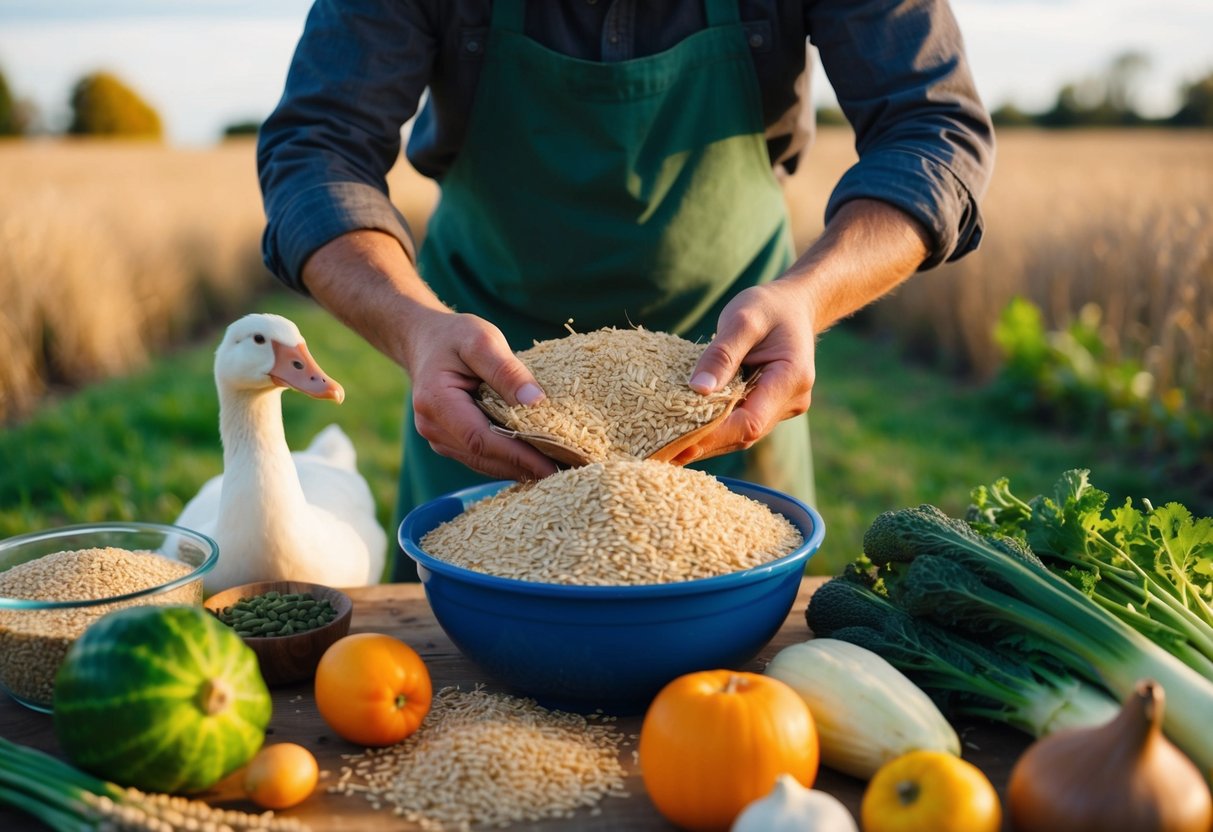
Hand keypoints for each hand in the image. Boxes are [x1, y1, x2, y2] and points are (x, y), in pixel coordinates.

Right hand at [406, 309, 560, 480]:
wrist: (425, 340)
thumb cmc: (454, 336)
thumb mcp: (483, 340)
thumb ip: (507, 371)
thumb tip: (536, 404)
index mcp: (436, 401)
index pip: (481, 439)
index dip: (518, 456)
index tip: (552, 465)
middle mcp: (433, 427)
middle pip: (483, 457)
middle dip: (524, 467)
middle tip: (567, 472)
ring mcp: (439, 438)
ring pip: (483, 462)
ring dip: (518, 469)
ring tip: (558, 471)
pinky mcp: (450, 442)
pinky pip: (481, 457)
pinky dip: (508, 461)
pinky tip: (536, 461)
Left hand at [674, 279, 815, 464]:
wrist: (794, 306)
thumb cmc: (768, 307)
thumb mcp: (743, 319)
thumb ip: (722, 354)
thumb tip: (699, 388)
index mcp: (792, 377)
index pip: (750, 420)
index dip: (714, 435)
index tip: (678, 441)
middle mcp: (792, 400)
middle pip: (745, 434)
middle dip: (705, 444)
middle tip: (664, 454)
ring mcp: (783, 407)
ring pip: (742, 435)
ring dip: (708, 442)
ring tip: (669, 450)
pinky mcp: (771, 408)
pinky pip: (741, 424)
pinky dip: (716, 430)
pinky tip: (687, 434)